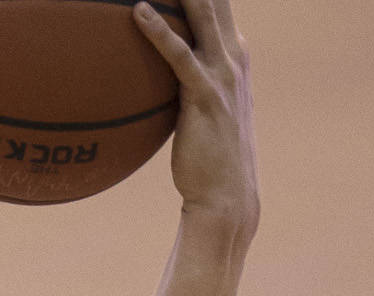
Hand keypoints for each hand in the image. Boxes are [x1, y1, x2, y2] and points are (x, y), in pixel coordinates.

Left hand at [135, 0, 259, 228]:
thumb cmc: (207, 157)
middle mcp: (234, 57)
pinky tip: (139, 10)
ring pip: (202, 14)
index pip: (218, 3)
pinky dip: (159, 30)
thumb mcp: (198, 110)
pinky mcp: (204, 96)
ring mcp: (223, 74)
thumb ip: (183, 83)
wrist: (227, 196)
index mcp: (234, 55)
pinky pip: (179, 55)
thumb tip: (152, 74)